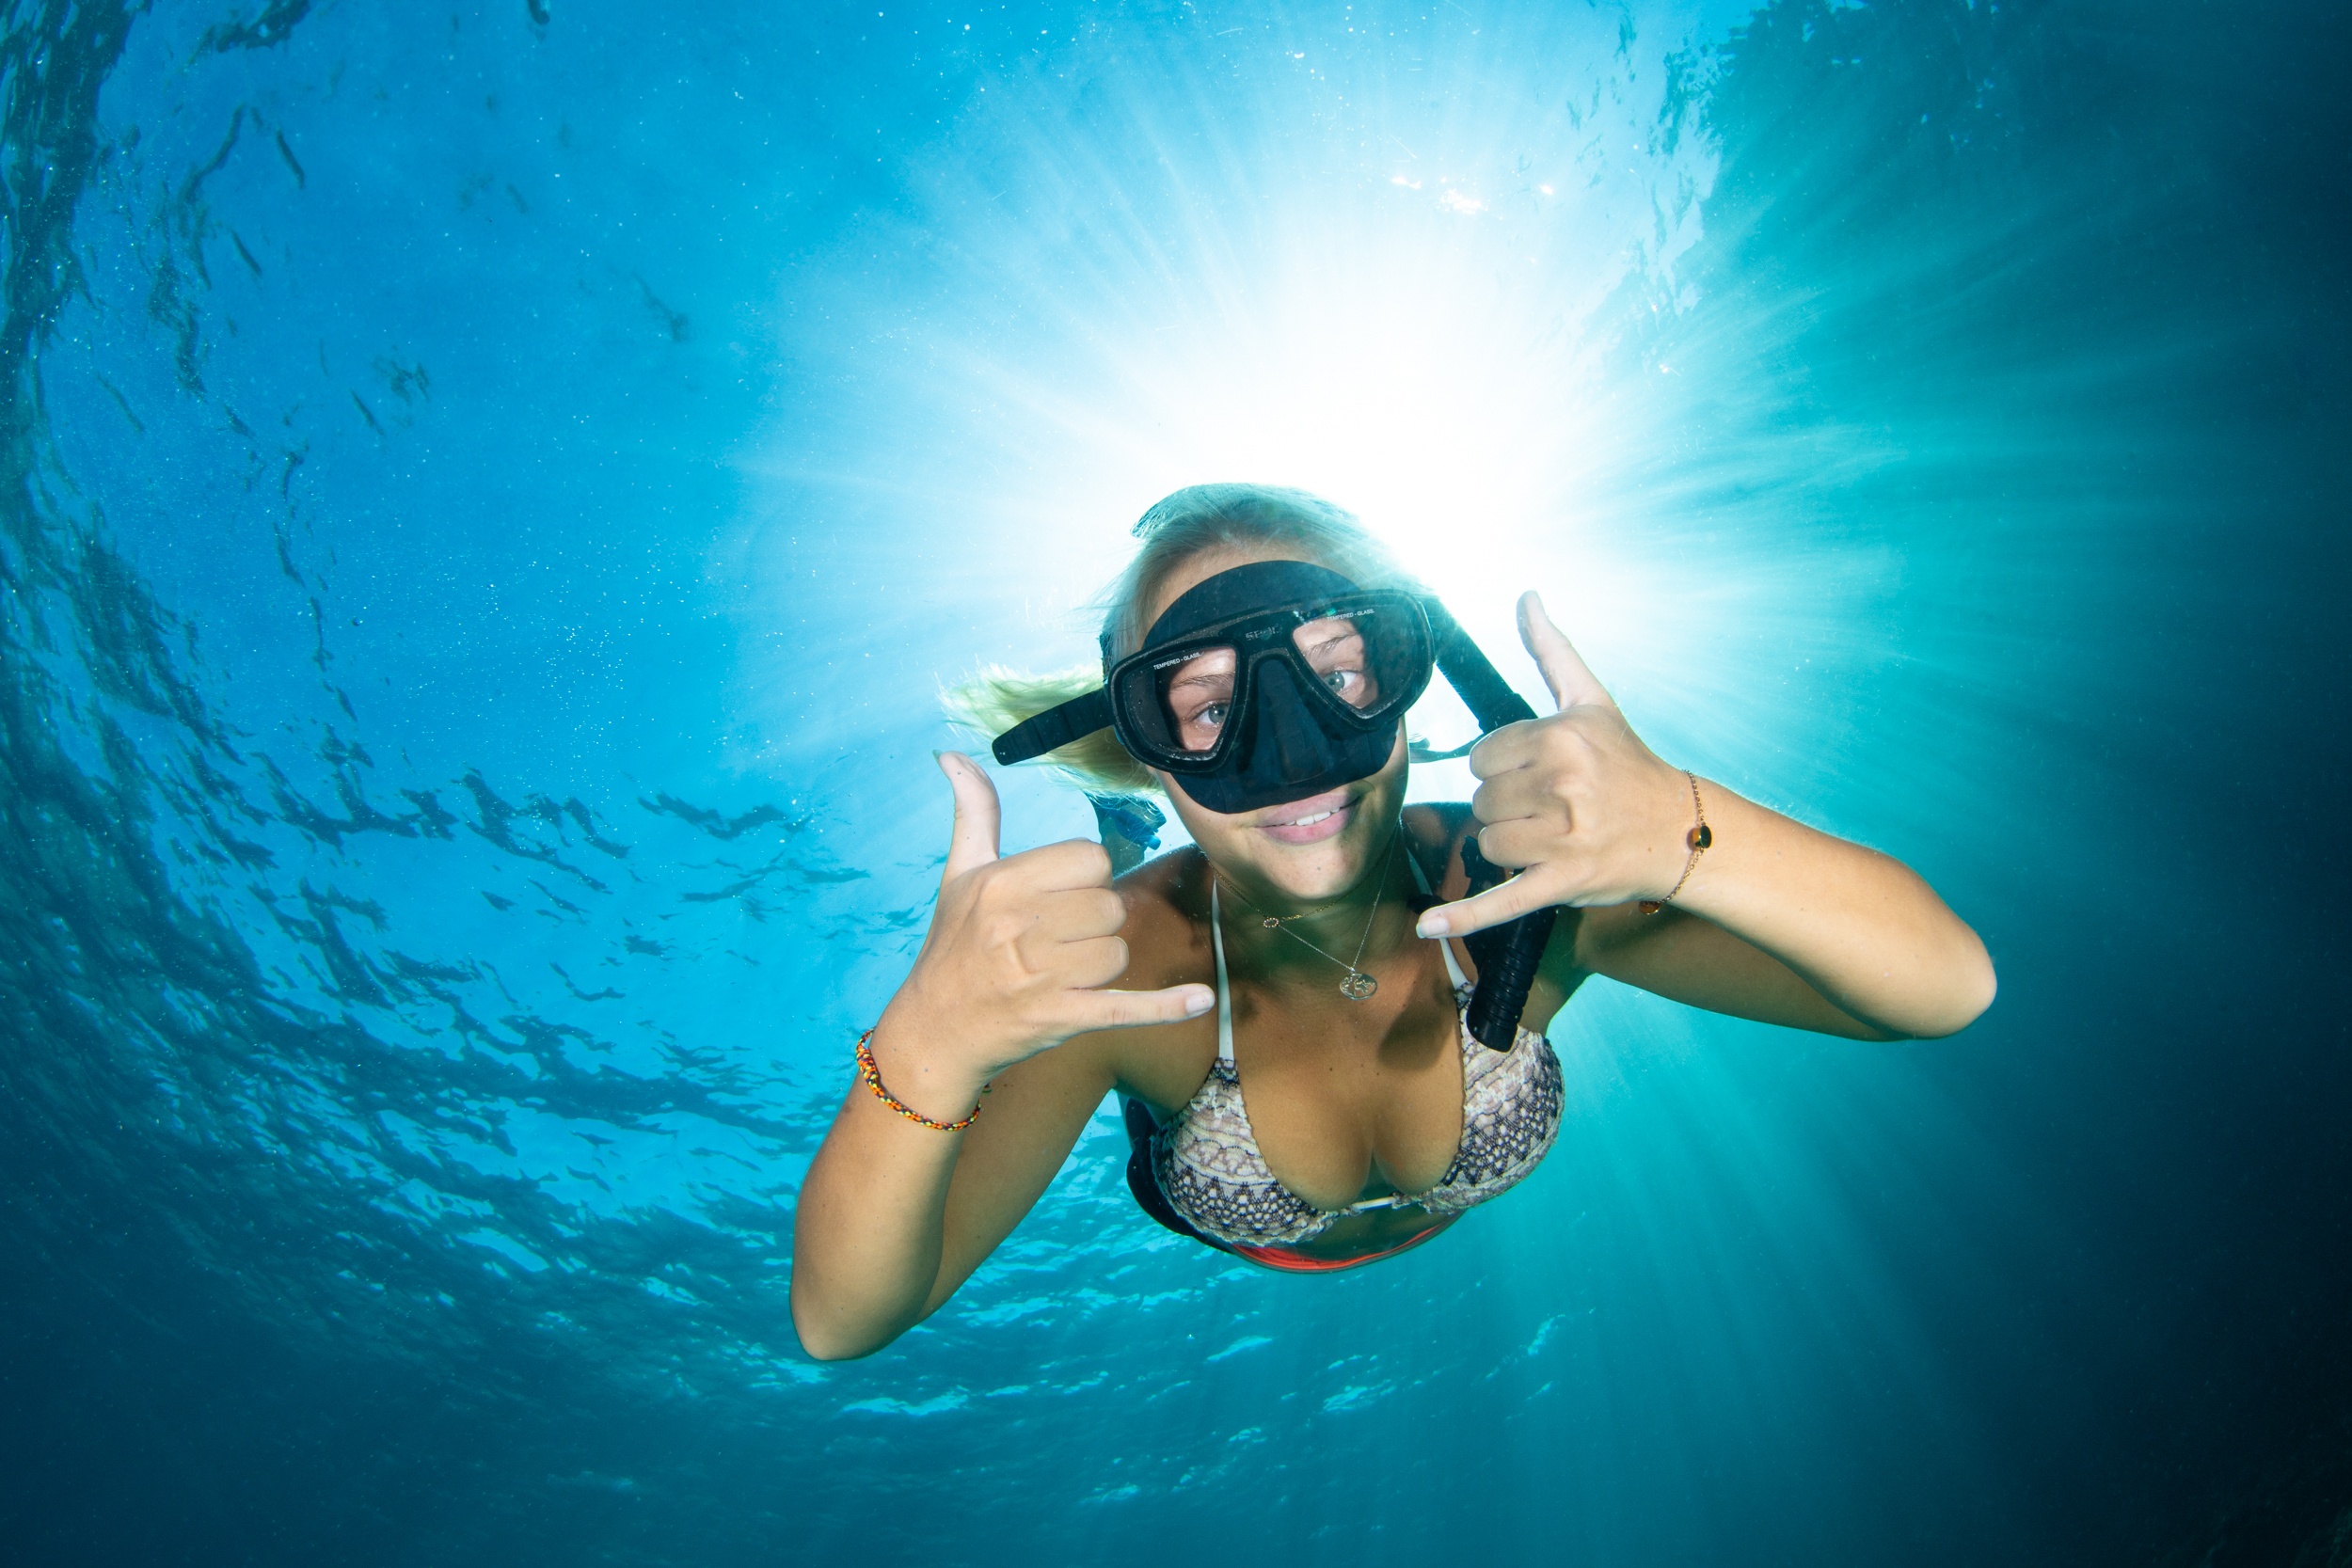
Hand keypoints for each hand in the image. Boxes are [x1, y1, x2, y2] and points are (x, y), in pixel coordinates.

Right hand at [878, 754, 1212, 1096]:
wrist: (937, 1028)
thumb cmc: (954, 944)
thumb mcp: (960, 874)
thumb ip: (974, 812)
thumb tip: (952, 754)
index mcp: (1003, 884)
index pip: (1090, 859)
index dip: (1086, 876)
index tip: (1061, 895)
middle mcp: (1021, 928)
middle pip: (1110, 905)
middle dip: (1095, 921)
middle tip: (1059, 937)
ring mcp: (1042, 977)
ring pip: (1118, 951)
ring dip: (1103, 962)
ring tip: (1065, 970)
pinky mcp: (1062, 1018)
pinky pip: (1127, 1005)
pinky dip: (1166, 1006)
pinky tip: (1201, 999)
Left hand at [1417, 593, 1694, 937]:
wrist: (1680, 830)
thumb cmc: (1627, 763)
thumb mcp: (1592, 700)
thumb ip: (1552, 650)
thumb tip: (1527, 595)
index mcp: (1560, 737)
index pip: (1481, 756)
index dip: (1503, 767)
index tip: (1541, 772)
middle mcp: (1562, 784)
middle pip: (1482, 800)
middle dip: (1509, 806)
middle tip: (1554, 807)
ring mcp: (1563, 838)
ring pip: (1487, 843)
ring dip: (1510, 846)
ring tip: (1554, 837)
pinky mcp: (1562, 883)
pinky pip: (1500, 901)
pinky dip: (1463, 919)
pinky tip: (1427, 928)